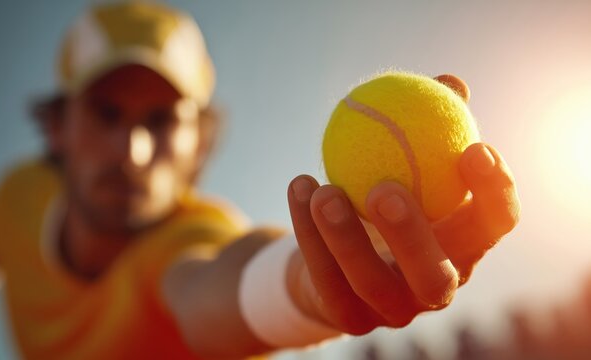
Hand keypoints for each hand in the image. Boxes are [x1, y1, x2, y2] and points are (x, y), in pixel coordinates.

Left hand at [286, 142, 519, 334]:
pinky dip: (308, 234)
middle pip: (435, 277)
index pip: (495, 226)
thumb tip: (449, 80)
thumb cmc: (384, 196)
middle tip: (383, 189)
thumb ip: (429, 127)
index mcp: (462, 246)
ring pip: (370, 283)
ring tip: (323, 190)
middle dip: (411, 237)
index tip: (474, 148)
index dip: (495, 193)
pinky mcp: (347, 318)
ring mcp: (390, 310)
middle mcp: (434, 288)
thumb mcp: (408, 159)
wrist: (339, 253)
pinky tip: (299, 187)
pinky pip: (325, 278)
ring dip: (344, 236)